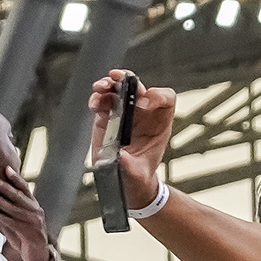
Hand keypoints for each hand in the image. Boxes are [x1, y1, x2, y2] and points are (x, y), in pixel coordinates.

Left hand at [0, 168, 51, 260]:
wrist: (36, 254)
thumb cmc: (24, 235)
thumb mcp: (19, 219)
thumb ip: (8, 209)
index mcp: (34, 205)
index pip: (25, 188)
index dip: (15, 178)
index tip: (6, 169)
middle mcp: (36, 211)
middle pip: (19, 196)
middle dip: (5, 187)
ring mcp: (33, 222)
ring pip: (15, 209)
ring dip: (0, 202)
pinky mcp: (29, 233)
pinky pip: (13, 223)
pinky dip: (1, 217)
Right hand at [100, 72, 176, 206]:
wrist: (125, 181)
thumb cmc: (138, 176)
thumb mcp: (138, 175)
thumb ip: (131, 167)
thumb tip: (120, 157)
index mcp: (159, 123)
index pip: (166, 98)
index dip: (157, 96)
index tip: (143, 106)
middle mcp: (143, 114)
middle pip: (139, 87)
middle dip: (128, 80)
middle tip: (117, 79)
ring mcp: (124, 113)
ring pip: (118, 88)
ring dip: (109, 84)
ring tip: (100, 87)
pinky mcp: (107, 117)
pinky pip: (103, 100)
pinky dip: (97, 98)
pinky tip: (94, 103)